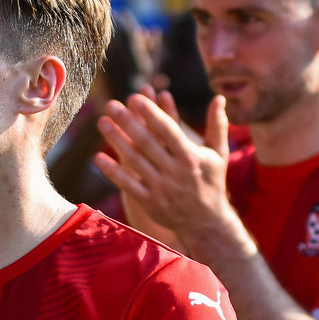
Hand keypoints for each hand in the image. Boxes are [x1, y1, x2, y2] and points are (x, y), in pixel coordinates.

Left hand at [94, 93, 232, 254]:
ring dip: (117, 141)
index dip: (151, 113)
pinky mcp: (149, 202)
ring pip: (135, 161)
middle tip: (111, 104)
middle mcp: (175, 170)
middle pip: (147, 142)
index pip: (168, 129)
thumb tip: (219, 98)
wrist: (206, 222)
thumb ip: (217, 125)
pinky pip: (128, 185)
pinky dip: (113, 172)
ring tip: (102, 122)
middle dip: (128, 122)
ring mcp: (161, 187)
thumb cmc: (212, 182)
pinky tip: (99, 158)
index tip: (135, 97)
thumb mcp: (219, 154)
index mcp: (191, 156)